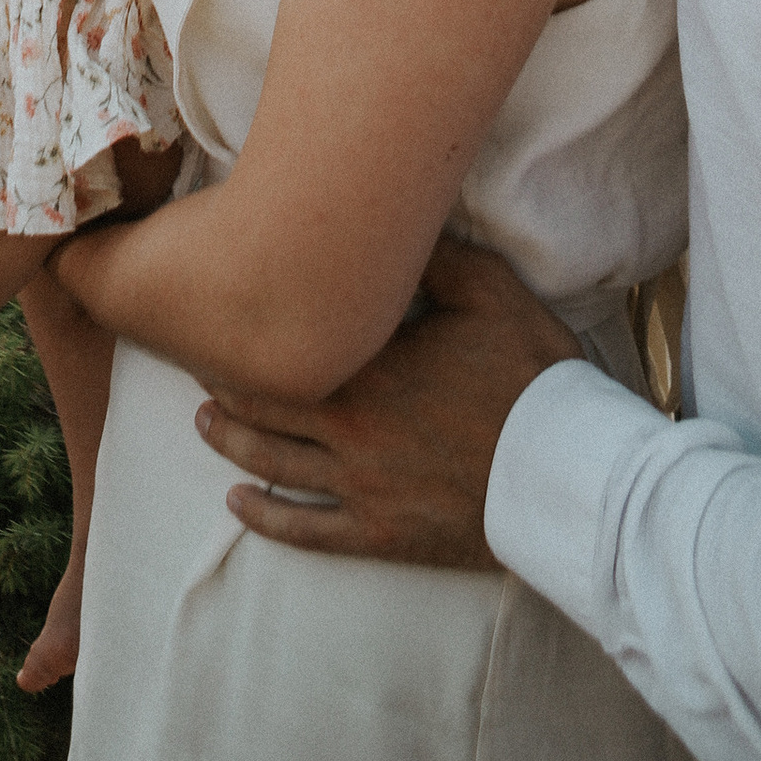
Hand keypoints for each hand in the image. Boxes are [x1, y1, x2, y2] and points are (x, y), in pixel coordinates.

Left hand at [192, 235, 583, 568]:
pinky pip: (306, 530)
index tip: (214, 318)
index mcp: (366, 367)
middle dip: (222, 386)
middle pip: (262, 406)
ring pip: (273, 464)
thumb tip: (394, 227)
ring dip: (231, 443)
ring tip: (204, 425)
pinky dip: (265, 519)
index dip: (239, 337)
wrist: (565, 474)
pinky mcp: (379, 533)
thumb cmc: (532, 378)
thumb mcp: (490, 292)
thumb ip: (434, 257)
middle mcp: (348, 428)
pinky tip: (239, 506)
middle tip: (195, 368)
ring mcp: (359, 486)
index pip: (278, 349)